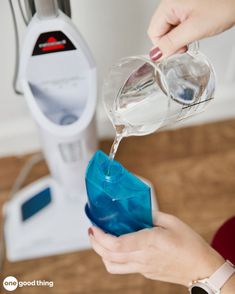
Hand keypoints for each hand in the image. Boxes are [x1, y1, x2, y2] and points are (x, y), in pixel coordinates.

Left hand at [88, 212, 223, 286]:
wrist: (202, 269)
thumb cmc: (190, 244)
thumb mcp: (172, 222)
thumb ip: (151, 215)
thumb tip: (137, 211)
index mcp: (149, 243)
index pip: (117, 245)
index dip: (100, 237)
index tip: (93, 226)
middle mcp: (143, 258)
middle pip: (109, 256)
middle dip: (95, 243)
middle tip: (92, 230)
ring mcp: (143, 268)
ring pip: (112, 266)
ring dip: (101, 253)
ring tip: (100, 239)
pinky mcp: (145, 273)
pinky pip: (122, 268)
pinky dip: (113, 257)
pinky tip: (117, 246)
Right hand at [148, 0, 234, 59]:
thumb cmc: (223, 5)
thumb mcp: (194, 29)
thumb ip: (171, 43)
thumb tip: (155, 54)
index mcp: (168, 4)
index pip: (153, 32)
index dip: (164, 46)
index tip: (179, 48)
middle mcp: (171, 2)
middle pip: (160, 30)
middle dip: (172, 41)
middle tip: (188, 40)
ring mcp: (179, 3)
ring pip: (169, 28)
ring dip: (179, 36)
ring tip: (195, 31)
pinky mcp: (187, 6)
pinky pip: (178, 23)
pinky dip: (186, 30)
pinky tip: (197, 27)